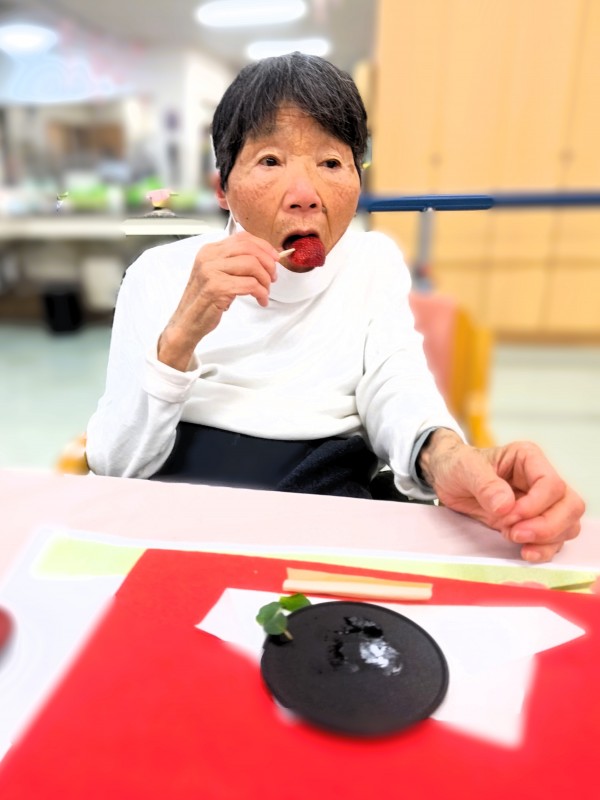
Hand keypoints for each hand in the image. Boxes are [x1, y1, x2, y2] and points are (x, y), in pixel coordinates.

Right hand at [158, 232, 279, 370]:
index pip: (242, 238)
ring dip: (265, 280)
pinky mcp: (216, 288)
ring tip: (265, 291)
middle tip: (273, 277)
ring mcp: (211, 271)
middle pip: (249, 248)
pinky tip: (261, 300)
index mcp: (209, 251)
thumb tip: (264, 258)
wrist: (187, 323)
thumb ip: (234, 263)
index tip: (275, 258)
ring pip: (252, 265)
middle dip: (268, 263)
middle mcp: (208, 257)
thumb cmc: (204, 301)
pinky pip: (250, 285)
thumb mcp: (217, 275)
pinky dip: (261, 293)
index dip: (263, 246)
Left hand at [418, 429, 584, 561]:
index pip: (551, 484)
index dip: (535, 505)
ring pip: (567, 525)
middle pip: (569, 506)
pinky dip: (543, 550)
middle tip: (514, 533)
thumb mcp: (464, 468)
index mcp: (528, 458)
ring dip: (546, 540)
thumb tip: (505, 506)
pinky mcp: (534, 522)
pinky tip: (524, 552)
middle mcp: (540, 480)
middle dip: (546, 526)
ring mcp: (541, 503)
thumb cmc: (457, 464)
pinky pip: (554, 540)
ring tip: (514, 539)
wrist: (447, 477)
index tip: (509, 516)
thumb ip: (485, 485)